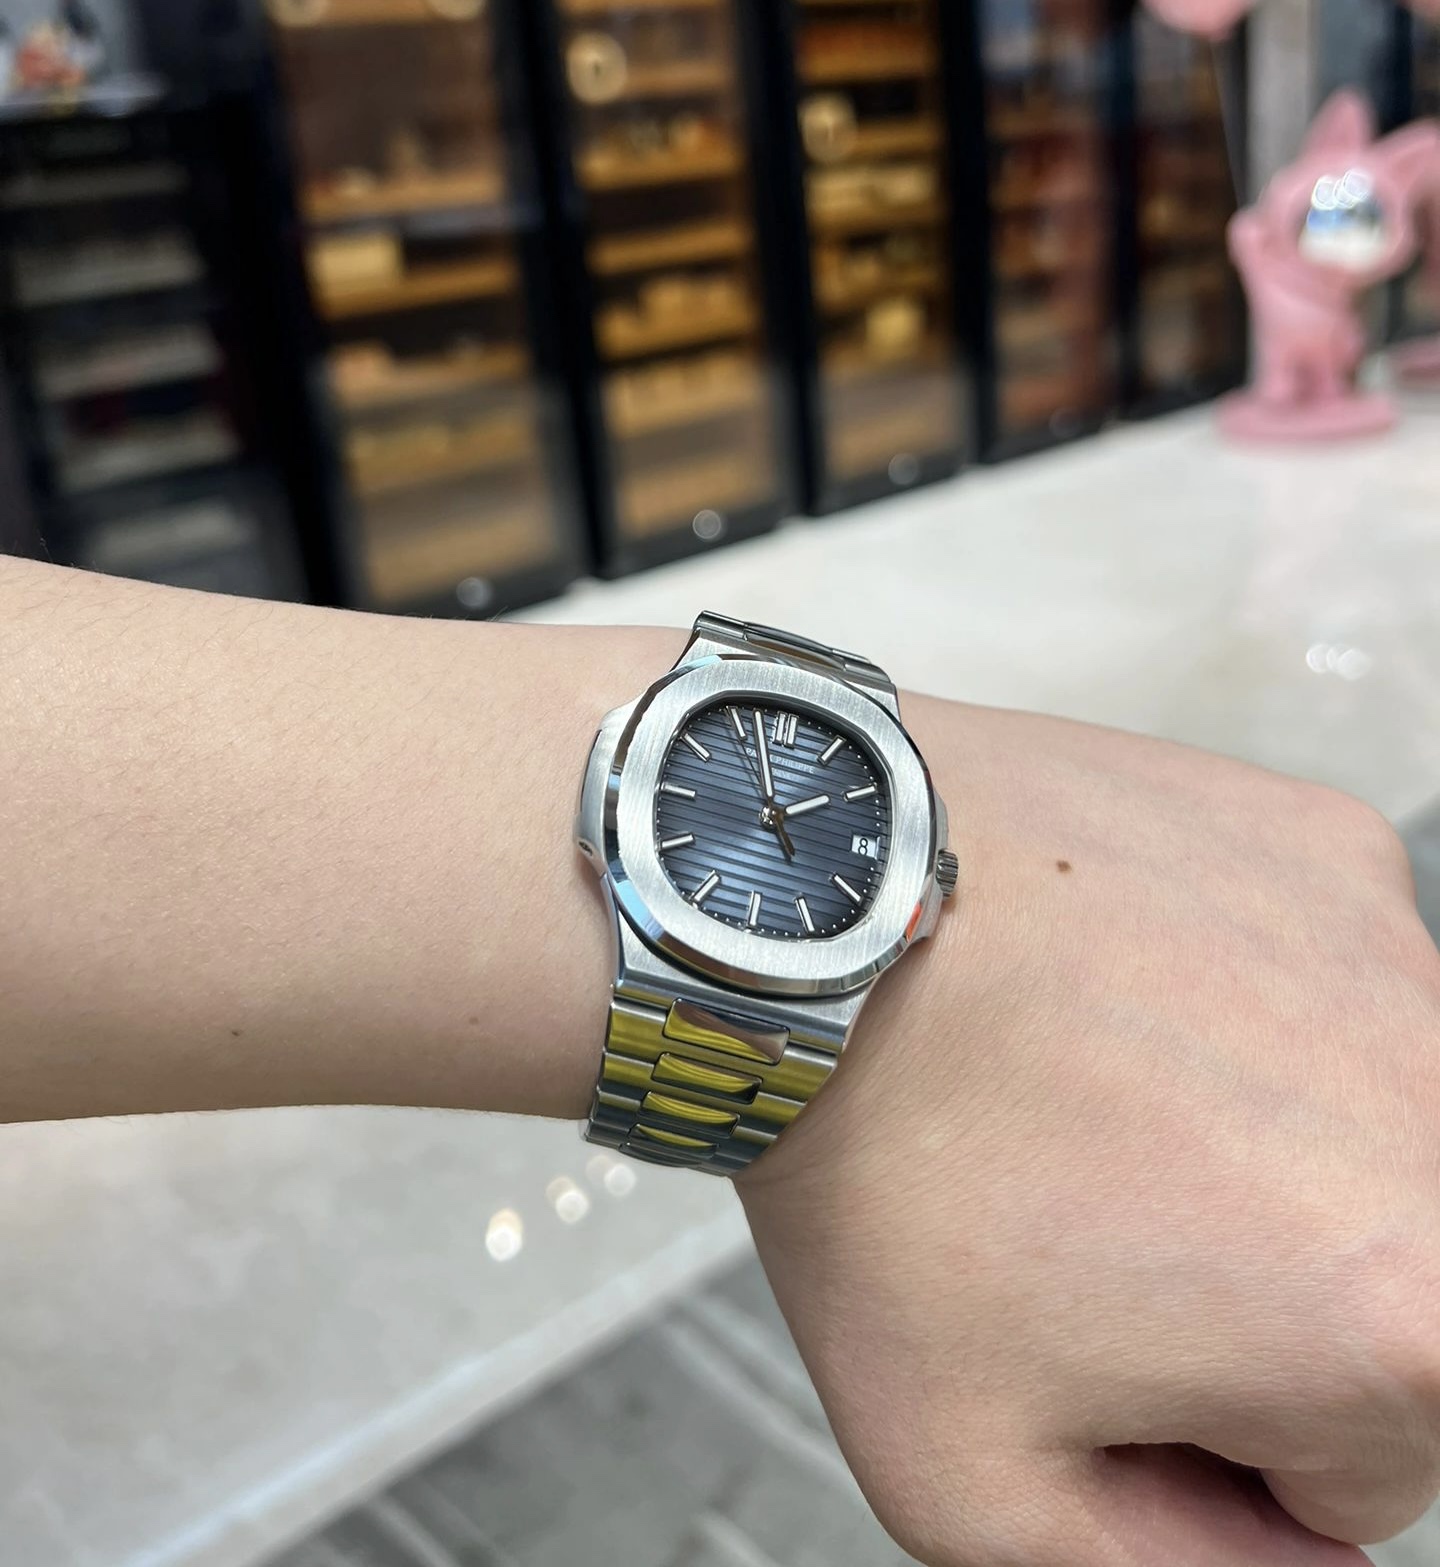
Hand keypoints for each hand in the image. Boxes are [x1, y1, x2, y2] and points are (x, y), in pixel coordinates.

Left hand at [738, 696, 1439, 1566]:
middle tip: (1078, 1203)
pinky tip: (1105, 988)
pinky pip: (1317, 991)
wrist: (812, 917)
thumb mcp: (972, 1475)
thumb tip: (1289, 1563)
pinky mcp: (1334, 855)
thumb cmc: (876, 1155)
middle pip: (1381, 1294)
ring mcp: (1396, 964)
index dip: (1200, 1417)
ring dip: (1247, 1141)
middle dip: (1248, 1288)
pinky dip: (1229, 1007)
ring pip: (1353, 1135)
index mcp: (1407, 1316)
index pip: (1361, 1470)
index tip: (1091, 1321)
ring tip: (1081, 1087)